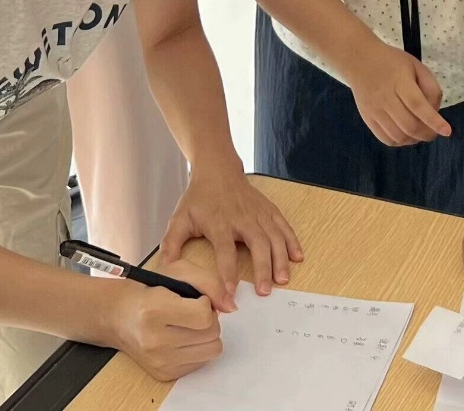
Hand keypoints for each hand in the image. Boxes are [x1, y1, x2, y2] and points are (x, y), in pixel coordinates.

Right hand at [104, 259, 223, 380]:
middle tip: (191, 311)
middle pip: (212, 334)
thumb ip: (210, 282)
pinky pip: (201, 362)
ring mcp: (159, 361)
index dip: (206, 303)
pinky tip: (182, 337)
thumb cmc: (149, 290)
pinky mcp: (164, 374)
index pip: (204, 316)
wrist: (119, 316)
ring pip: (212, 350)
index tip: (196, 299)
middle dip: (209, 319)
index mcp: (155, 310)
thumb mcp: (178, 271)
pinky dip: (197, 349)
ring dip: (206, 335)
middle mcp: (155, 341)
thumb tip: (231, 307)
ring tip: (189, 324)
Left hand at [160, 163, 302, 297]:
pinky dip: (292, 242)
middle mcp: (242, 217)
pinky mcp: (268, 209)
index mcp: (219, 222)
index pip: (225, 251)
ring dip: (280, 258)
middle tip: (266, 291)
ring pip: (274, 236)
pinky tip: (298, 258)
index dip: (228, 272)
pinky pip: (284, 226)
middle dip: (263, 268)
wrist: (217, 170)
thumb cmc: (198, 198)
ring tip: (283, 279)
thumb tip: (165, 269)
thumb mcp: (179, 219)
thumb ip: (171, 244)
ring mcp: (258, 213)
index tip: (231, 293)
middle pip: (257, 243)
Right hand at [345, 39, 450, 146]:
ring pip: (398, 136)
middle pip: (409, 125)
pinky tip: (406, 135)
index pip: (417, 105)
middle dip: (427, 134)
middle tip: (435, 132)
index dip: (433, 120)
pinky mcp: (367, 118)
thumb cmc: (392, 62)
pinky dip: (400, 142)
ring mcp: (374, 110)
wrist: (359, 60)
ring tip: (420, 133)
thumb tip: (435, 111)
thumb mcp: (416, 65)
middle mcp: (385, 97)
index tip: (447, 131)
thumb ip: (430, 86)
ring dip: (414, 139)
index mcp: (399, 81)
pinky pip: (385, 138)